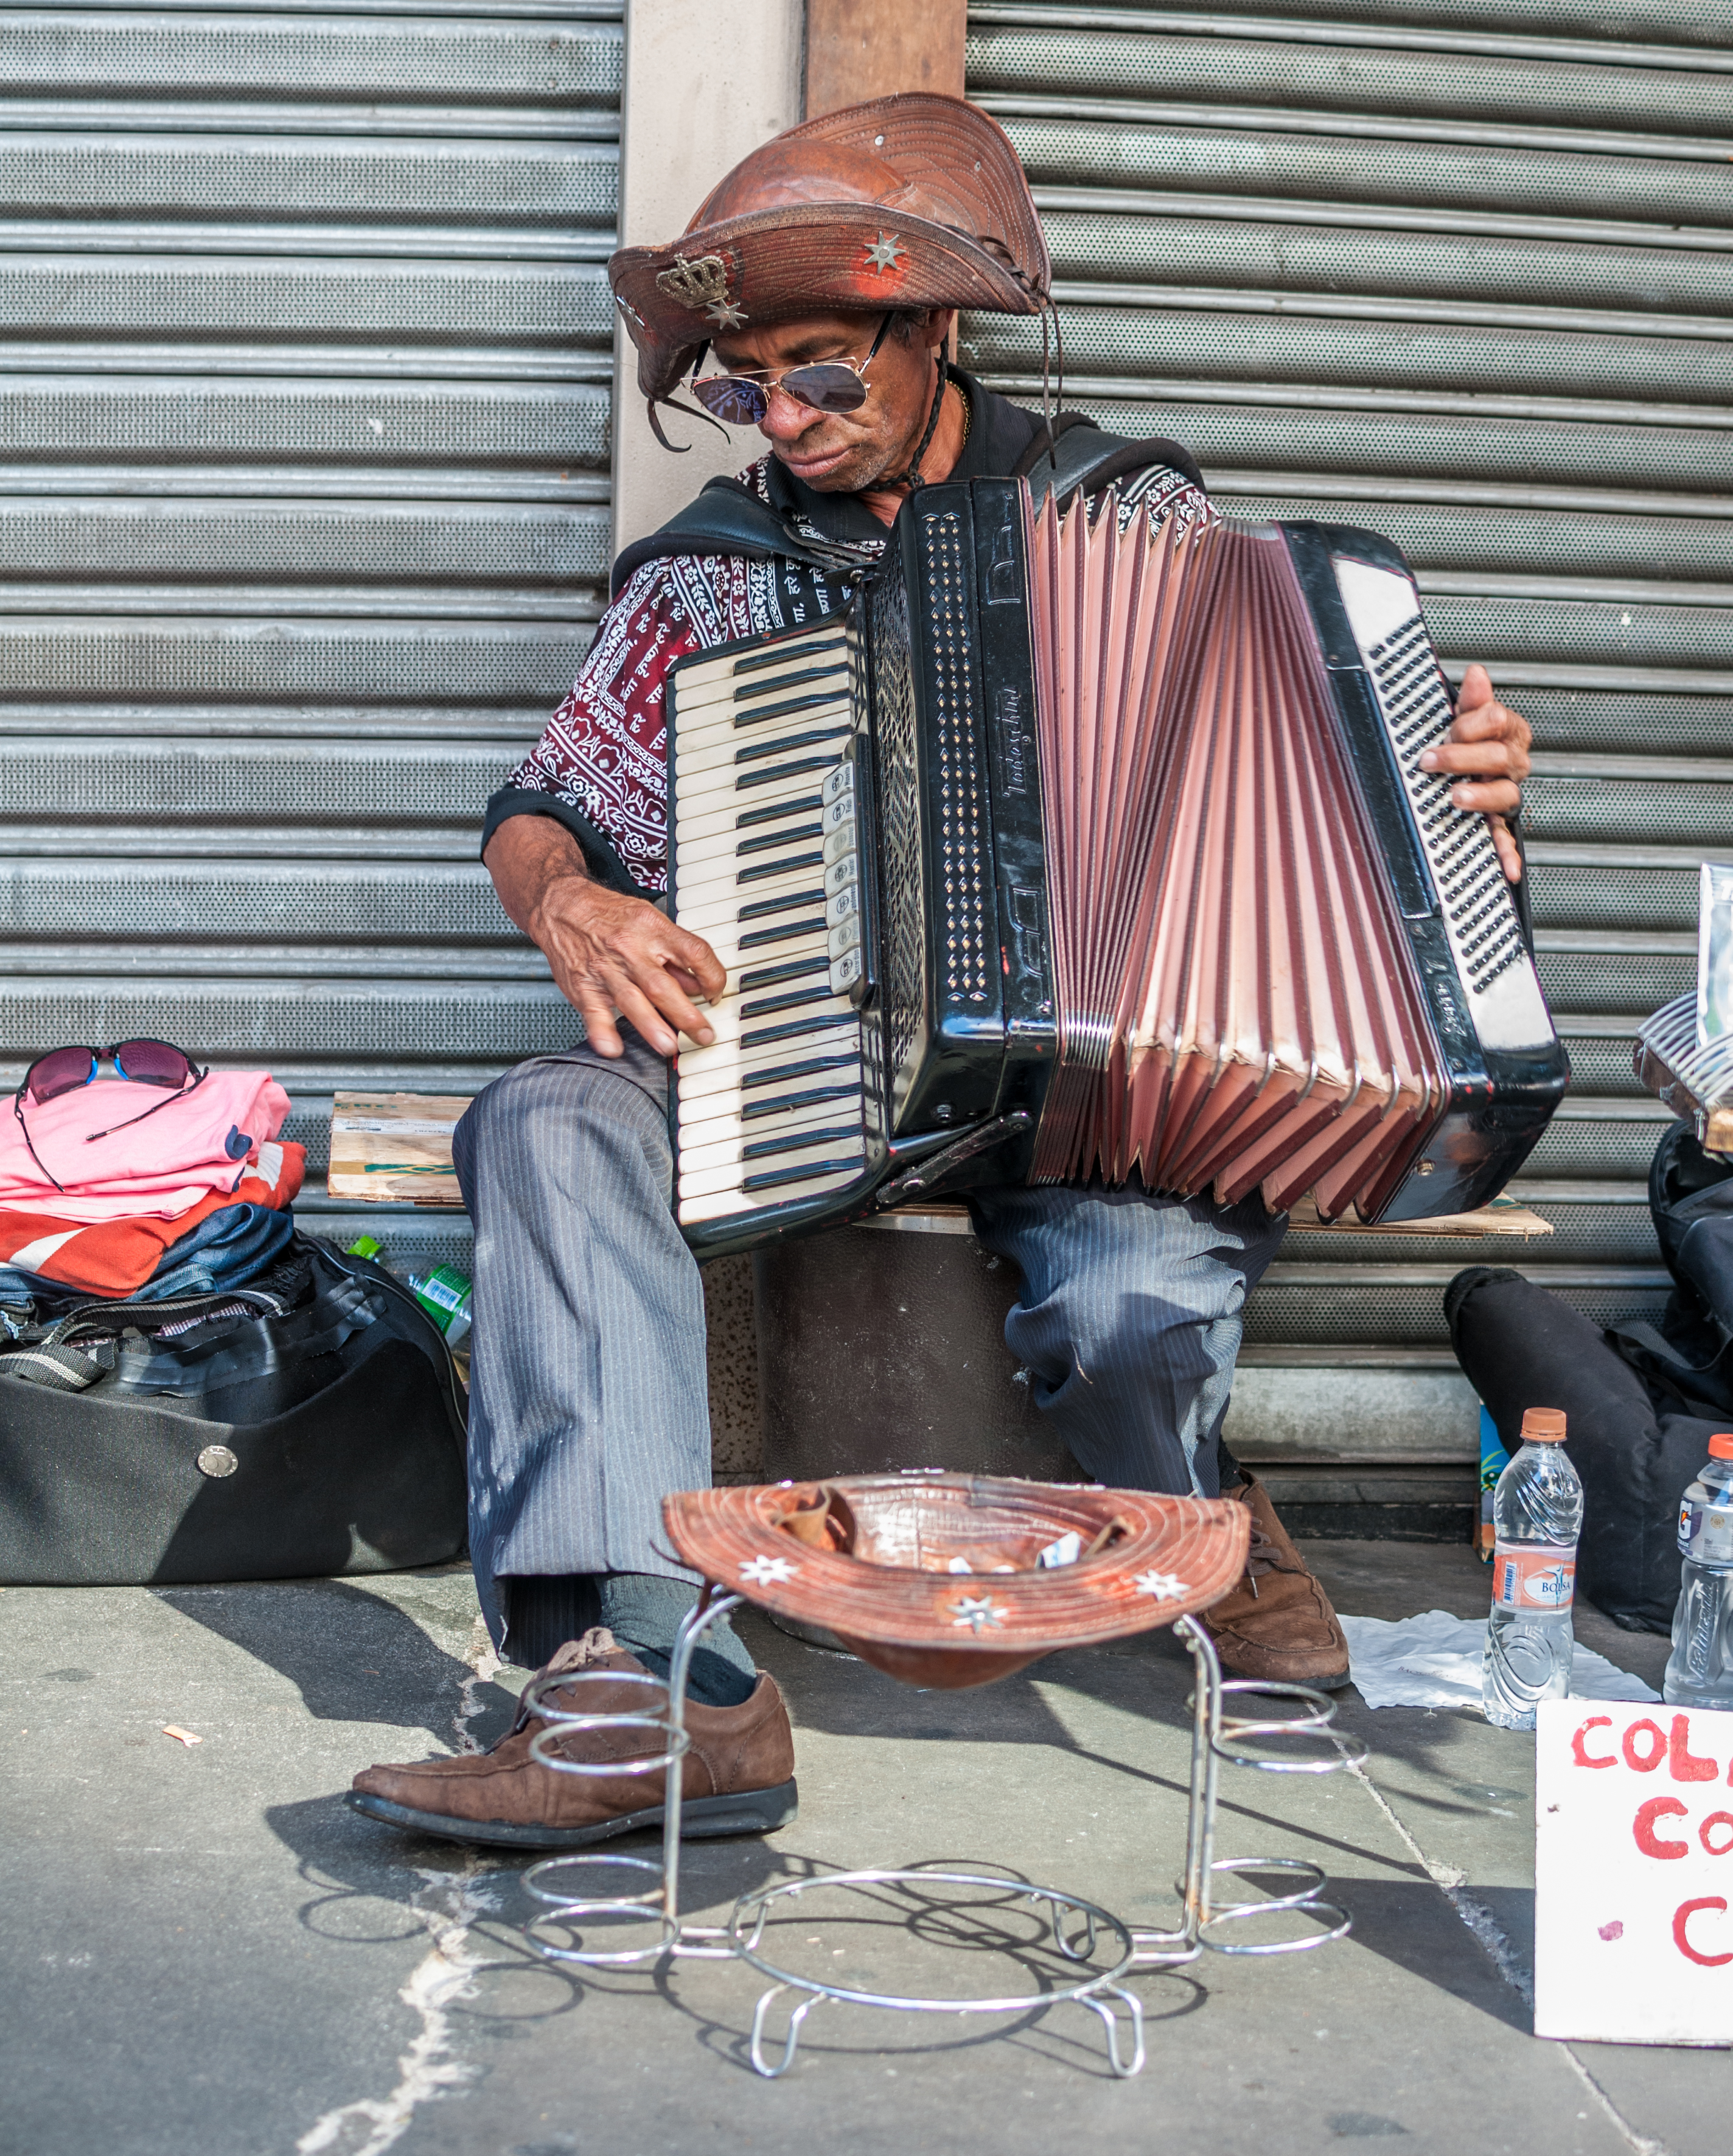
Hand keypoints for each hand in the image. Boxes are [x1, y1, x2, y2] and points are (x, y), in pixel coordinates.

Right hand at [529, 874, 725, 1058]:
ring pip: (631, 1000)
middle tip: (703, 1034)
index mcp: (653, 929)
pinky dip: (602, 1032)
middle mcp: (630, 949)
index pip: (694, 953)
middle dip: (686, 1014)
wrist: (561, 906)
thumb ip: (673, 954)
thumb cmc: (609, 915)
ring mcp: (605, 969)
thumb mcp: (649, 920)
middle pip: (663, 984)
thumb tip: (698, 987)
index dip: (712, 976)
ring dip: (652, 1027)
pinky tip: (613, 1048)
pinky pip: (593, 1012)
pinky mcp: (582, 985)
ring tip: (669, 1047)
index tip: (715, 994)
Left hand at [1417, 662, 1531, 882]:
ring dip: (1481, 796)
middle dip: (1464, 757)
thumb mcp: (1467, 716)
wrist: (1468, 767)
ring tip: (1456, 797)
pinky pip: (1506, 839)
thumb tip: (1476, 674)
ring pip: (1505, 794)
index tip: (1447, 728)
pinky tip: (1509, 870)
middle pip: (1499, 757)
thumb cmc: (1467, 740)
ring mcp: (1506, 793)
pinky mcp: (1498, 822)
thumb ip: (1472, 700)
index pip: (1498, 721)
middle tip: (1431, 760)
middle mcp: (1511, 763)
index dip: (1471, 724)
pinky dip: (1507, 855)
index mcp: (1507, 733)